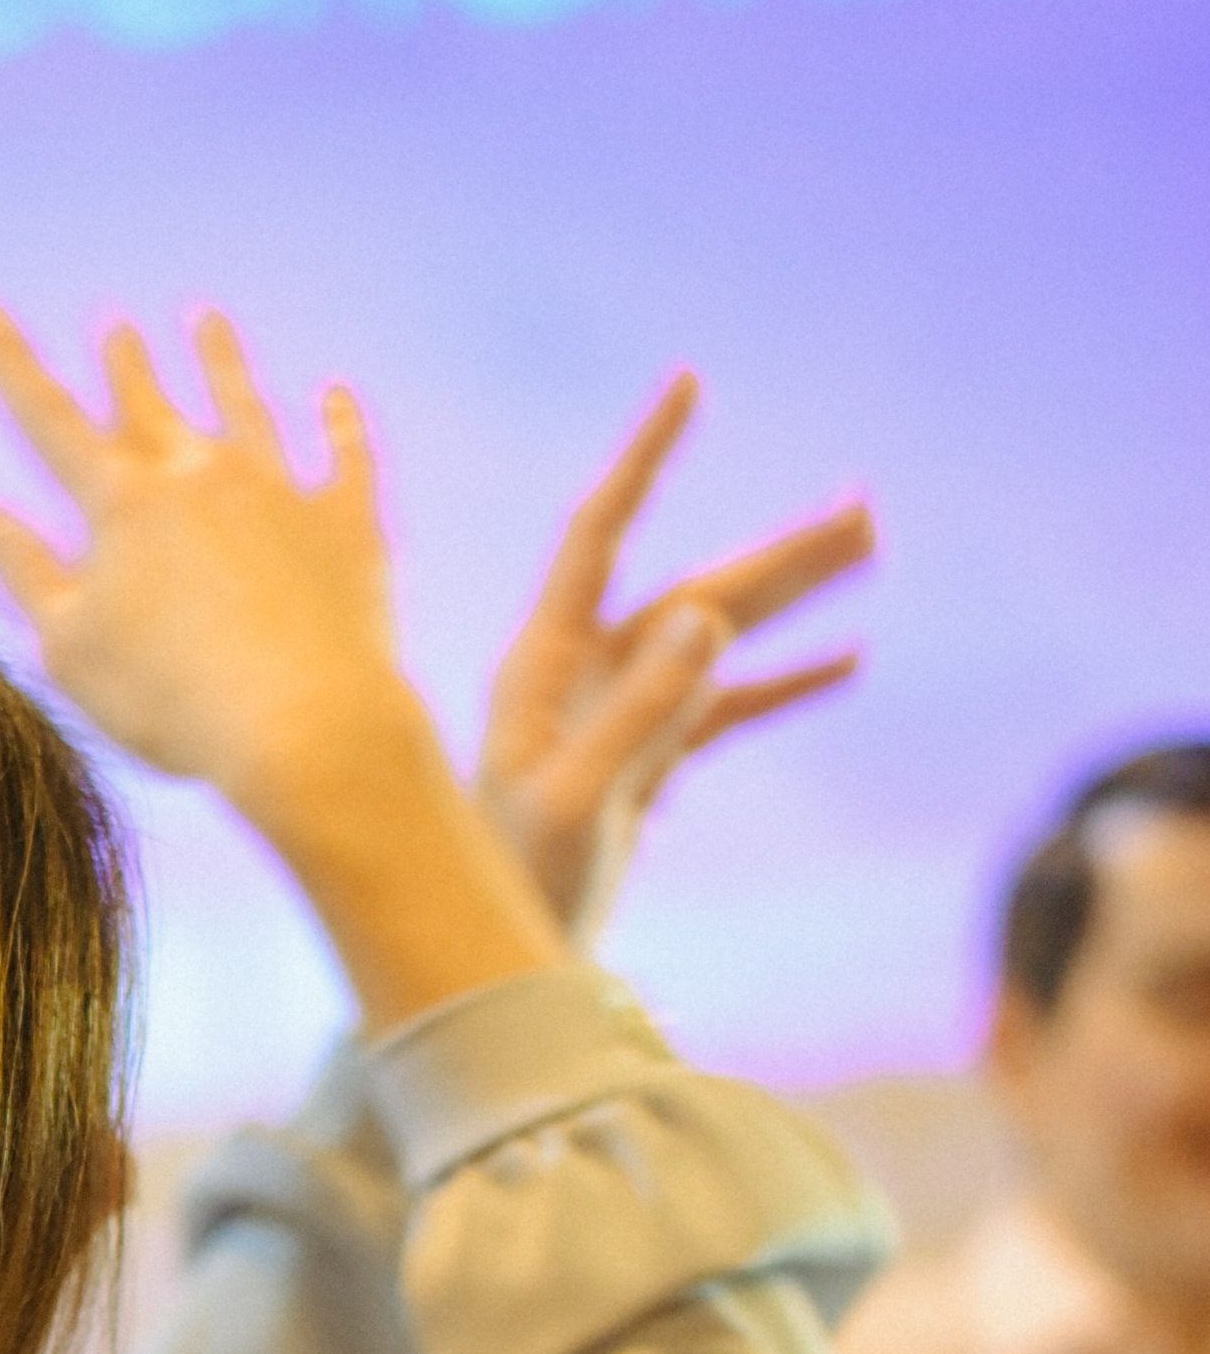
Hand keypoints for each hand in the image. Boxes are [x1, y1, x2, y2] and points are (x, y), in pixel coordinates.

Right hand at [0, 297, 560, 1026]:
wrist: (306, 728)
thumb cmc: (173, 702)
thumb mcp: (71, 648)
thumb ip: (23, 573)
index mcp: (122, 504)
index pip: (47, 416)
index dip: (8, 358)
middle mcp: (199, 476)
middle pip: (149, 404)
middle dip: (123, 361)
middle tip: (113, 320)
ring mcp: (280, 491)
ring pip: (244, 406)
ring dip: (221, 361)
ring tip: (206, 318)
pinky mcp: (348, 525)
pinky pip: (345, 458)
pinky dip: (340, 423)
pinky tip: (336, 394)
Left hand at [478, 376, 874, 943]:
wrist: (485, 969)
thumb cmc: (507, 889)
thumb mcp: (576, 801)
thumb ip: (640, 711)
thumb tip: (711, 614)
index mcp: (541, 665)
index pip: (598, 534)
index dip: (644, 459)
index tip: (687, 384)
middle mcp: (577, 677)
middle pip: (691, 587)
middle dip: (778, 551)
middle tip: (866, 510)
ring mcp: (614, 721)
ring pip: (717, 640)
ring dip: (792, 598)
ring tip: (870, 546)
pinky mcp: (642, 769)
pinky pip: (721, 714)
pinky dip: (782, 686)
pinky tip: (849, 661)